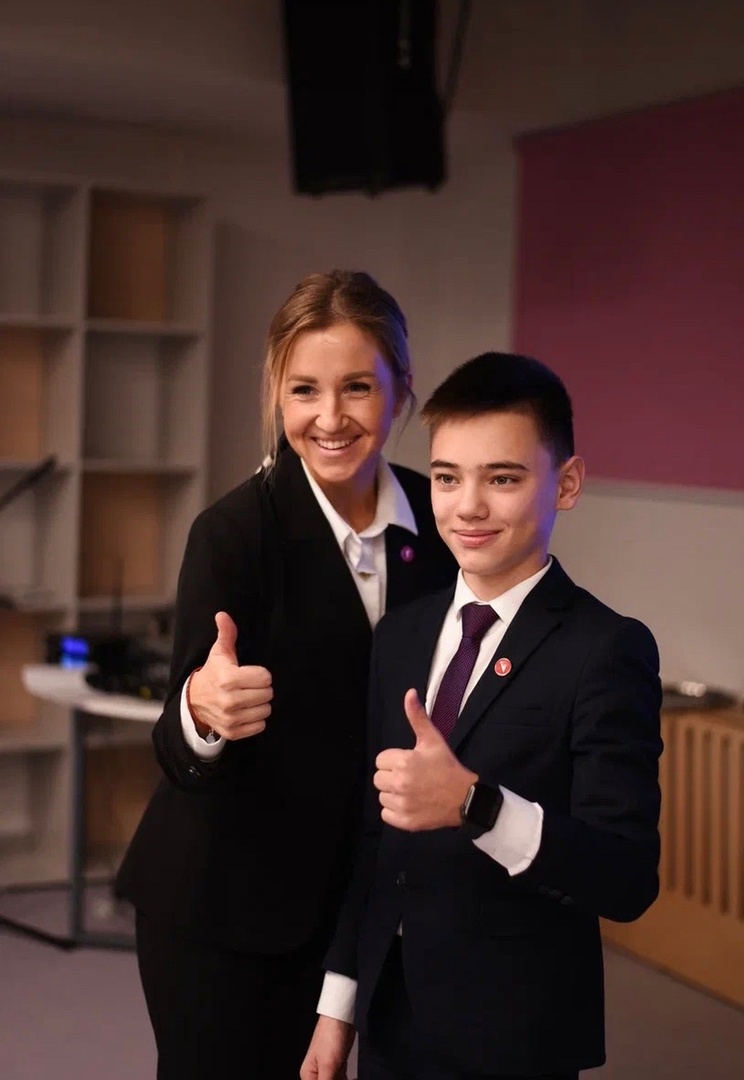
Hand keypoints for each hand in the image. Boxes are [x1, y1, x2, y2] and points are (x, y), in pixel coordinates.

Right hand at [187, 612, 272, 740]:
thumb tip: (223, 614)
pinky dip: (256, 719)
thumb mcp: (219, 653)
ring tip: (247, 698)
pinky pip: (260, 726)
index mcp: (228, 679)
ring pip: (266, 710)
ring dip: (260, 704)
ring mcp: (231, 719)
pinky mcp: (232, 732)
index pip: (265, 677)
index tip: (249, 674)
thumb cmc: (213, 674)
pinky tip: (245, 711)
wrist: (194, 702)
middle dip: (261, 688)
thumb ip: (226, 633)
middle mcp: (229, 701)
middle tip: (249, 686)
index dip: (260, 674)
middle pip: (267, 694)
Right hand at [300, 1016, 354, 1079]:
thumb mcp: (328, 1066)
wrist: (341, 1016)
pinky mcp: (338, 1065)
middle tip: (346, 1078)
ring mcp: (328, 1069)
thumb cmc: (331, 1036)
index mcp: (309, 1075)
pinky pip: (342, 1079)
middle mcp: (317, 1073)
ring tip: (351, 1078)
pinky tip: (354, 1078)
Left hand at [374, 688, 476, 830]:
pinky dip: (395, 811)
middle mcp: (400, 783)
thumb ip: (417, 716)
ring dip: (393, 794)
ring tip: (413, 790)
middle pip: (378, 778)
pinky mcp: (405, 822)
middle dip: (392, 776)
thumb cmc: (447, 767)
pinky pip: (386, 814)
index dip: (394, 761)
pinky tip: (411, 804)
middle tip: (412, 777)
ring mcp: (402, 804)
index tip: (410, 763)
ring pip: (382, 796)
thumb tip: (409, 693)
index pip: (381, 760)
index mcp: (404, 762)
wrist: (465, 798)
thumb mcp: (432, 739)